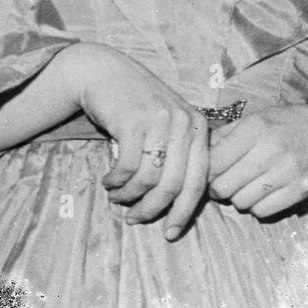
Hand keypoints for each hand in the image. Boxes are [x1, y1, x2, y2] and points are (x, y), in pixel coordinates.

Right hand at [64, 42, 209, 239]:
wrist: (108, 74)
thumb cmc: (140, 108)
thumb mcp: (170, 126)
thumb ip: (180, 156)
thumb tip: (178, 205)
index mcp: (199, 128)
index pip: (199, 180)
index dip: (185, 211)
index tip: (171, 233)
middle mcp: (185, 123)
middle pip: (174, 185)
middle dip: (152, 210)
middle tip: (134, 218)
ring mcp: (161, 120)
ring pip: (149, 179)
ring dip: (128, 196)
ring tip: (117, 196)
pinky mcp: (134, 120)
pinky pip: (127, 167)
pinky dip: (116, 182)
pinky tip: (109, 180)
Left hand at [206, 104, 307, 218]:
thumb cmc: (286, 125)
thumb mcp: (256, 119)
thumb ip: (225, 135)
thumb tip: (196, 155)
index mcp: (256, 128)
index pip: (214, 163)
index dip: (208, 172)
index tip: (213, 173)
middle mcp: (271, 149)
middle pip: (224, 187)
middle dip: (221, 188)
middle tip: (227, 183)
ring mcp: (287, 171)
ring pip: (241, 202)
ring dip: (240, 199)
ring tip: (248, 187)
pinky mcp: (300, 190)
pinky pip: (263, 212)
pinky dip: (258, 207)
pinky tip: (264, 194)